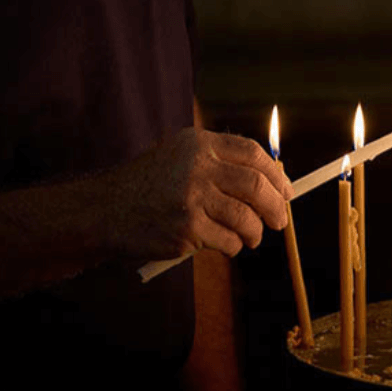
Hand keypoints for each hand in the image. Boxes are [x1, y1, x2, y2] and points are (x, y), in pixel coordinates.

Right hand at [115, 128, 294, 259]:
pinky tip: (224, 245)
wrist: (105, 211)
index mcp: (199, 144)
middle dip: (276, 207)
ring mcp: (192, 198)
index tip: (287, 190)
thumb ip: (218, 162)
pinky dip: (233, 246)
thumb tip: (270, 180)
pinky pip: (228, 241)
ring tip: (251, 238)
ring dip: (255, 232)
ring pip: (246, 218)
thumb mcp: (179, 156)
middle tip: (280, 220)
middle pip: (256, 186)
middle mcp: (197, 166)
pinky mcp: (187, 228)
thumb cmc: (146, 186)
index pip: (252, 153)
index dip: (276, 174)